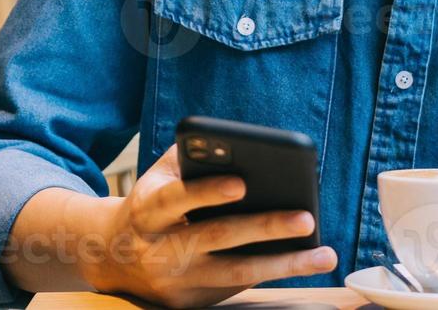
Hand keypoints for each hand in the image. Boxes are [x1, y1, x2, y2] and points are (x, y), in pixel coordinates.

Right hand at [86, 144, 336, 307]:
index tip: (242, 183)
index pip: (176, 199)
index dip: (207, 192)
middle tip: (306, 217)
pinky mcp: (191, 303)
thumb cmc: (151, 203)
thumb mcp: (156, 176)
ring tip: (323, 254)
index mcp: (148, 209)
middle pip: (216, 237)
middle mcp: (160, 248)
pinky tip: (304, 263)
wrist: (113, 256)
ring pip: (236, 273)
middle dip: (264, 228)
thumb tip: (232, 144)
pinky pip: (237, 288)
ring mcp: (177, 281)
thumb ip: (188, 158)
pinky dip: (272, 274)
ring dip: (283, 265)